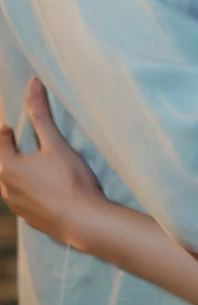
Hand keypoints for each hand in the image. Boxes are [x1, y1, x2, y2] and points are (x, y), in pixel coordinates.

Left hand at [0, 79, 103, 247]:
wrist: (83, 221)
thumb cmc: (69, 179)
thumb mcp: (56, 143)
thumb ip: (41, 113)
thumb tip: (32, 83)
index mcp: (9, 168)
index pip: (1, 145)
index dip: (5, 134)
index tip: (9, 128)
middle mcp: (7, 189)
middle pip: (2, 167)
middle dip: (8, 155)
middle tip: (17, 144)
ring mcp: (18, 207)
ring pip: (10, 186)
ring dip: (17, 175)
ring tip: (30, 167)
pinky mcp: (31, 220)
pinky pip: (22, 200)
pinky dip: (28, 191)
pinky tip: (41, 190)